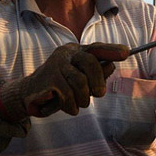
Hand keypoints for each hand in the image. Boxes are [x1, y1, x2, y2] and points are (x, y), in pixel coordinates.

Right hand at [0, 42, 129, 120]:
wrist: (29, 94)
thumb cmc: (59, 86)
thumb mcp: (77, 78)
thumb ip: (94, 72)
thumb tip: (111, 65)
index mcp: (74, 51)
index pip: (96, 48)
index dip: (111, 50)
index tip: (127, 53)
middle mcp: (65, 54)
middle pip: (90, 63)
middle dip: (98, 82)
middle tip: (98, 94)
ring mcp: (55, 66)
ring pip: (80, 83)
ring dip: (83, 99)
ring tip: (79, 103)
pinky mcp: (48, 80)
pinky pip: (68, 95)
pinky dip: (71, 106)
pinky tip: (67, 106)